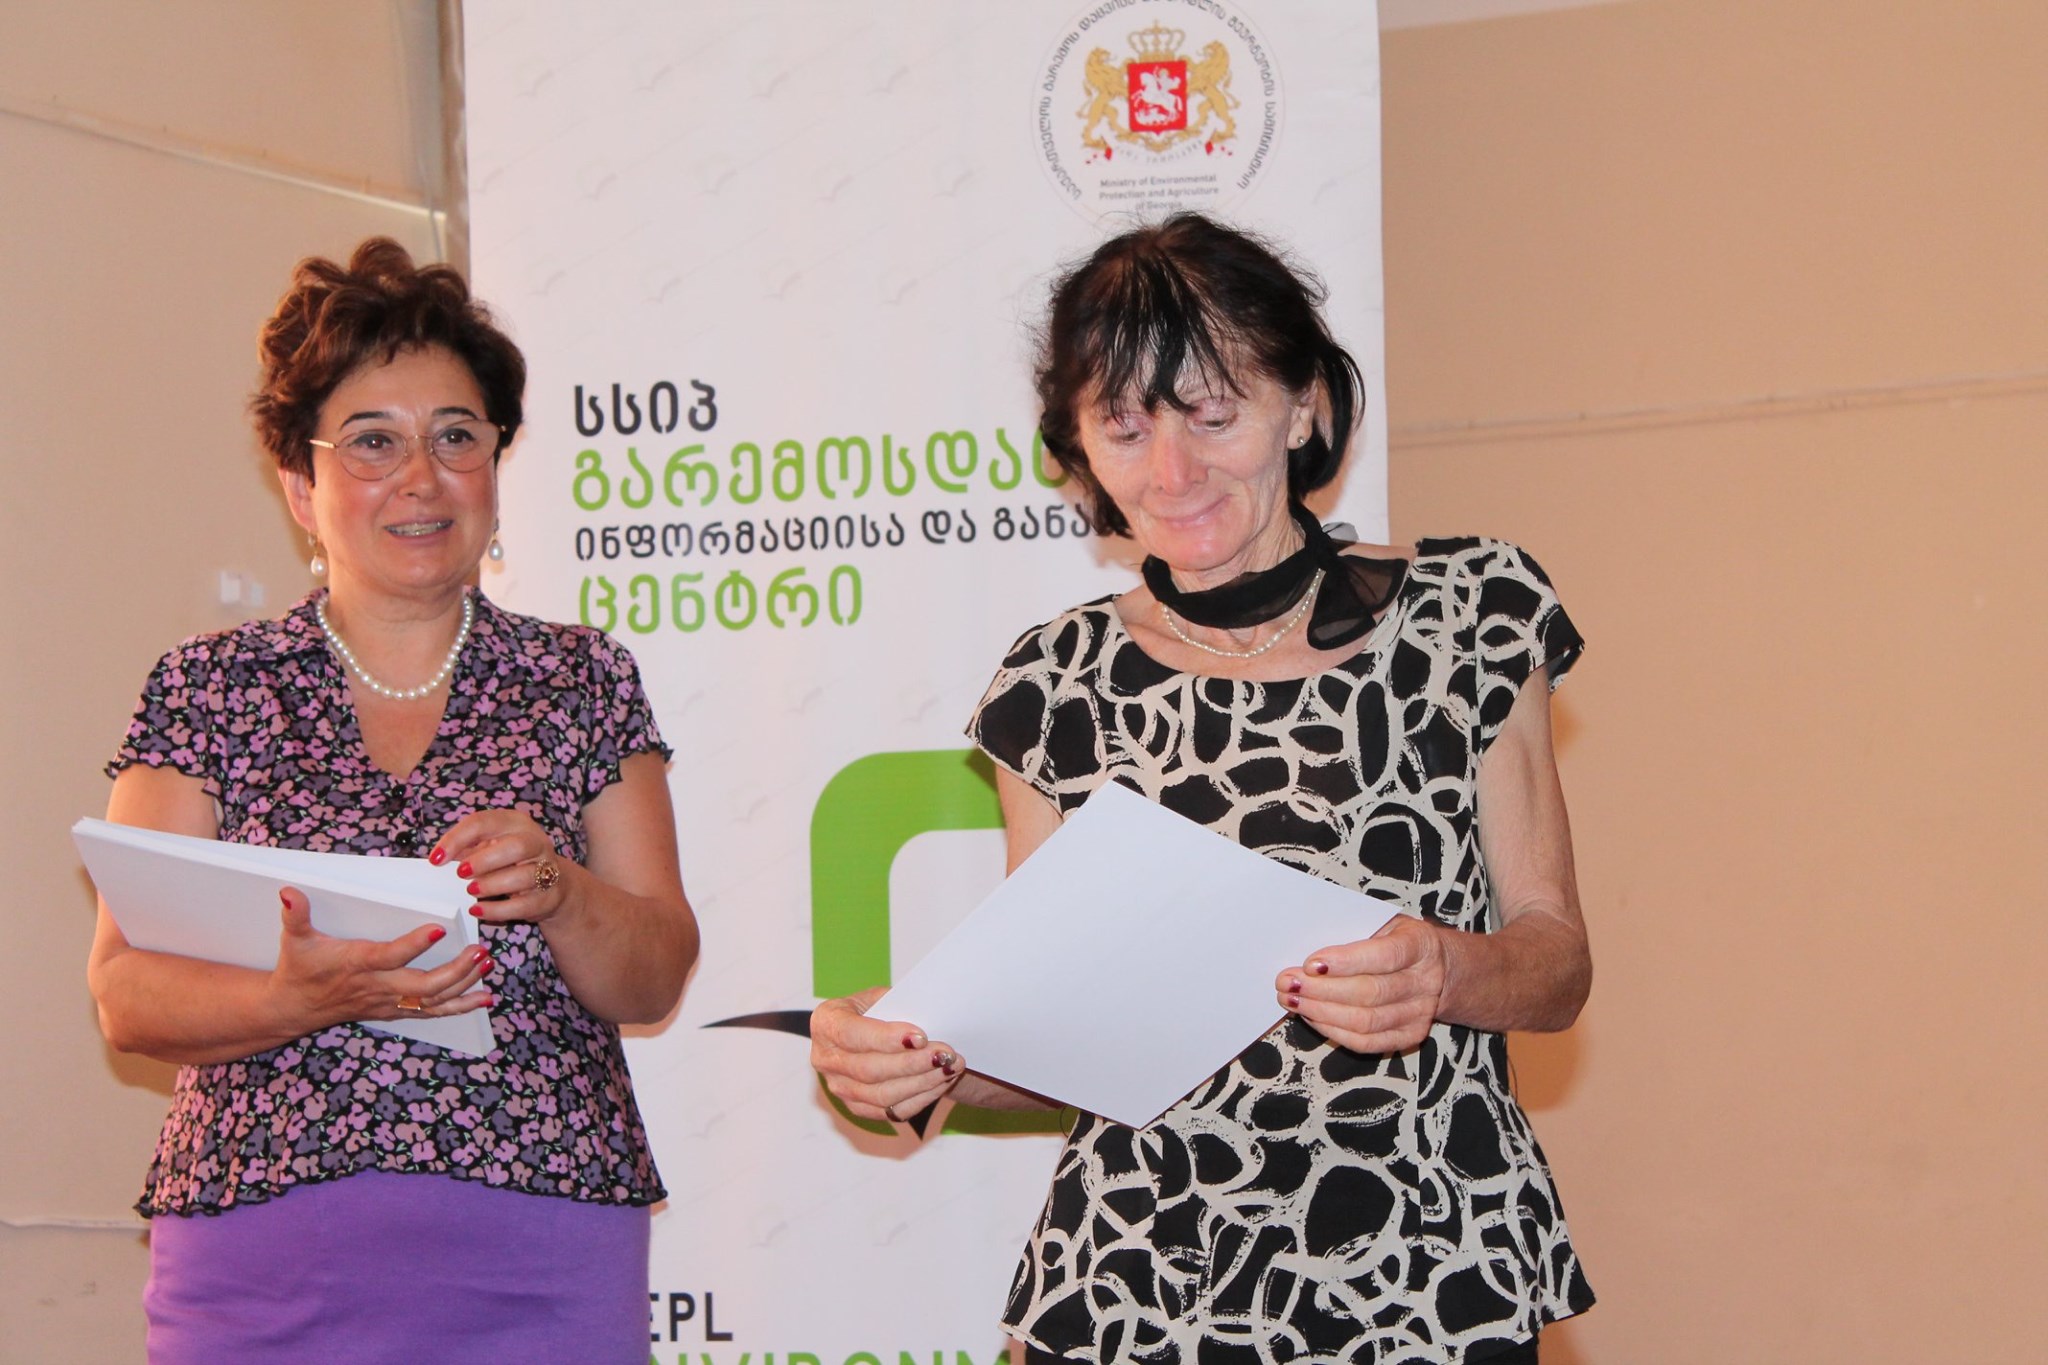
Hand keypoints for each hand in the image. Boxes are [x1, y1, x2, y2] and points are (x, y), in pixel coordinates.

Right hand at [270, 886, 490, 1032]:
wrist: (292, 1009)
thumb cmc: (298, 969)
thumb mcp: (294, 940)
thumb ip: (296, 915)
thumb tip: (289, 892)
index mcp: (358, 964)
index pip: (390, 956)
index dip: (414, 945)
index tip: (439, 930)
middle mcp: (378, 986)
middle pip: (424, 985)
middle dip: (456, 971)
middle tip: (481, 951)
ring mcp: (388, 1002)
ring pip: (433, 1001)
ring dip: (465, 986)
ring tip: (489, 965)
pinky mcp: (394, 1010)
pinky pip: (432, 1012)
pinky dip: (460, 1006)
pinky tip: (485, 998)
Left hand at [431, 809, 574, 927]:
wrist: (554, 884)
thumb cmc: (511, 862)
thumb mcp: (489, 847)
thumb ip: (466, 849)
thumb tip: (438, 858)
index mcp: (515, 823)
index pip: (484, 822)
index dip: (457, 839)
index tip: (436, 859)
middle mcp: (535, 842)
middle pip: (516, 846)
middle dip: (484, 861)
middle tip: (461, 873)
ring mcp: (547, 869)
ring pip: (523, 876)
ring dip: (492, 885)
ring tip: (471, 891)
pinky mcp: (549, 896)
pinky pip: (524, 905)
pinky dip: (498, 909)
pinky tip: (479, 910)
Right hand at [810, 987, 962, 1122]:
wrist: (866, 1033)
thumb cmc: (875, 1009)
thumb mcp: (880, 997)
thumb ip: (898, 1006)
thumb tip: (928, 1018)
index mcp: (826, 1023)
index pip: (852, 1034)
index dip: (886, 1038)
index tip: (920, 1037)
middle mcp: (826, 1059)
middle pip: (869, 1070)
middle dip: (912, 1064)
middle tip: (945, 1055)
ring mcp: (839, 1088)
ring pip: (882, 1095)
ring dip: (922, 1083)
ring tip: (950, 1068)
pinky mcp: (857, 1108)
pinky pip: (892, 1111)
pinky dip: (921, 1098)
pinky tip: (941, 1083)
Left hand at [1277, 915, 1450, 1053]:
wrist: (1435, 966)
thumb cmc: (1396, 939)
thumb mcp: (1384, 921)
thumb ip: (1353, 931)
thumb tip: (1306, 944)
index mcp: (1421, 945)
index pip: (1384, 955)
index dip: (1346, 962)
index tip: (1310, 963)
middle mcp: (1425, 981)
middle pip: (1370, 993)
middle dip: (1321, 990)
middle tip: (1287, 983)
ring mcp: (1420, 1012)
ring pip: (1365, 1021)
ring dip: (1321, 1012)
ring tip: (1292, 1000)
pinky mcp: (1410, 1035)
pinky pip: (1367, 1042)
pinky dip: (1334, 1031)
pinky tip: (1312, 1016)